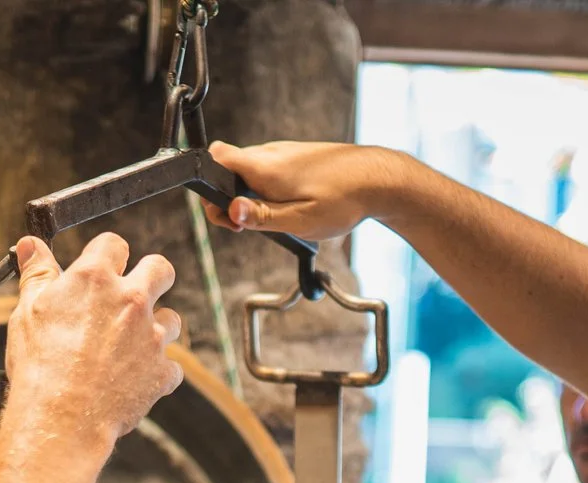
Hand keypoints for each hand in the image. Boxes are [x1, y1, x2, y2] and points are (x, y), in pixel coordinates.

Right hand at [2, 233, 182, 450]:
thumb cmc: (40, 365)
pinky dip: (156, 373)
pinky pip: (171, 367)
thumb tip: (31, 245)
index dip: (107, 255)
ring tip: (129, 346)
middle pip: (161, 269)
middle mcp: (131, 300)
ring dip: (156, 328)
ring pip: (172, 319)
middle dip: (152, 276)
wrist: (62, 418)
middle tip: (135, 294)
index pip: (113, 245)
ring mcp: (152, 337)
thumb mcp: (29, 311)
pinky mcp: (162, 372)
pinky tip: (134, 381)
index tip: (101, 269)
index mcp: (96, 278)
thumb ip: (36, 274)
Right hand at [205, 140, 409, 241]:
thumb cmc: (343, 200)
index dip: (209, 186)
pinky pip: (269, 170)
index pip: (215, 157)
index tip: (227, 213)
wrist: (378, 179)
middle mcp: (270, 153)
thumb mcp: (299, 220)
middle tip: (251, 225)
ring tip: (277, 218)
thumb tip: (230, 211)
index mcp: (264, 167)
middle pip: (229, 168)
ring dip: (251, 195)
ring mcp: (283, 152)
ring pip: (250, 170)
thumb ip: (261, 216)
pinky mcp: (296, 156)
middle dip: (231, 198)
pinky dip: (269, 189)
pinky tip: (291, 205)